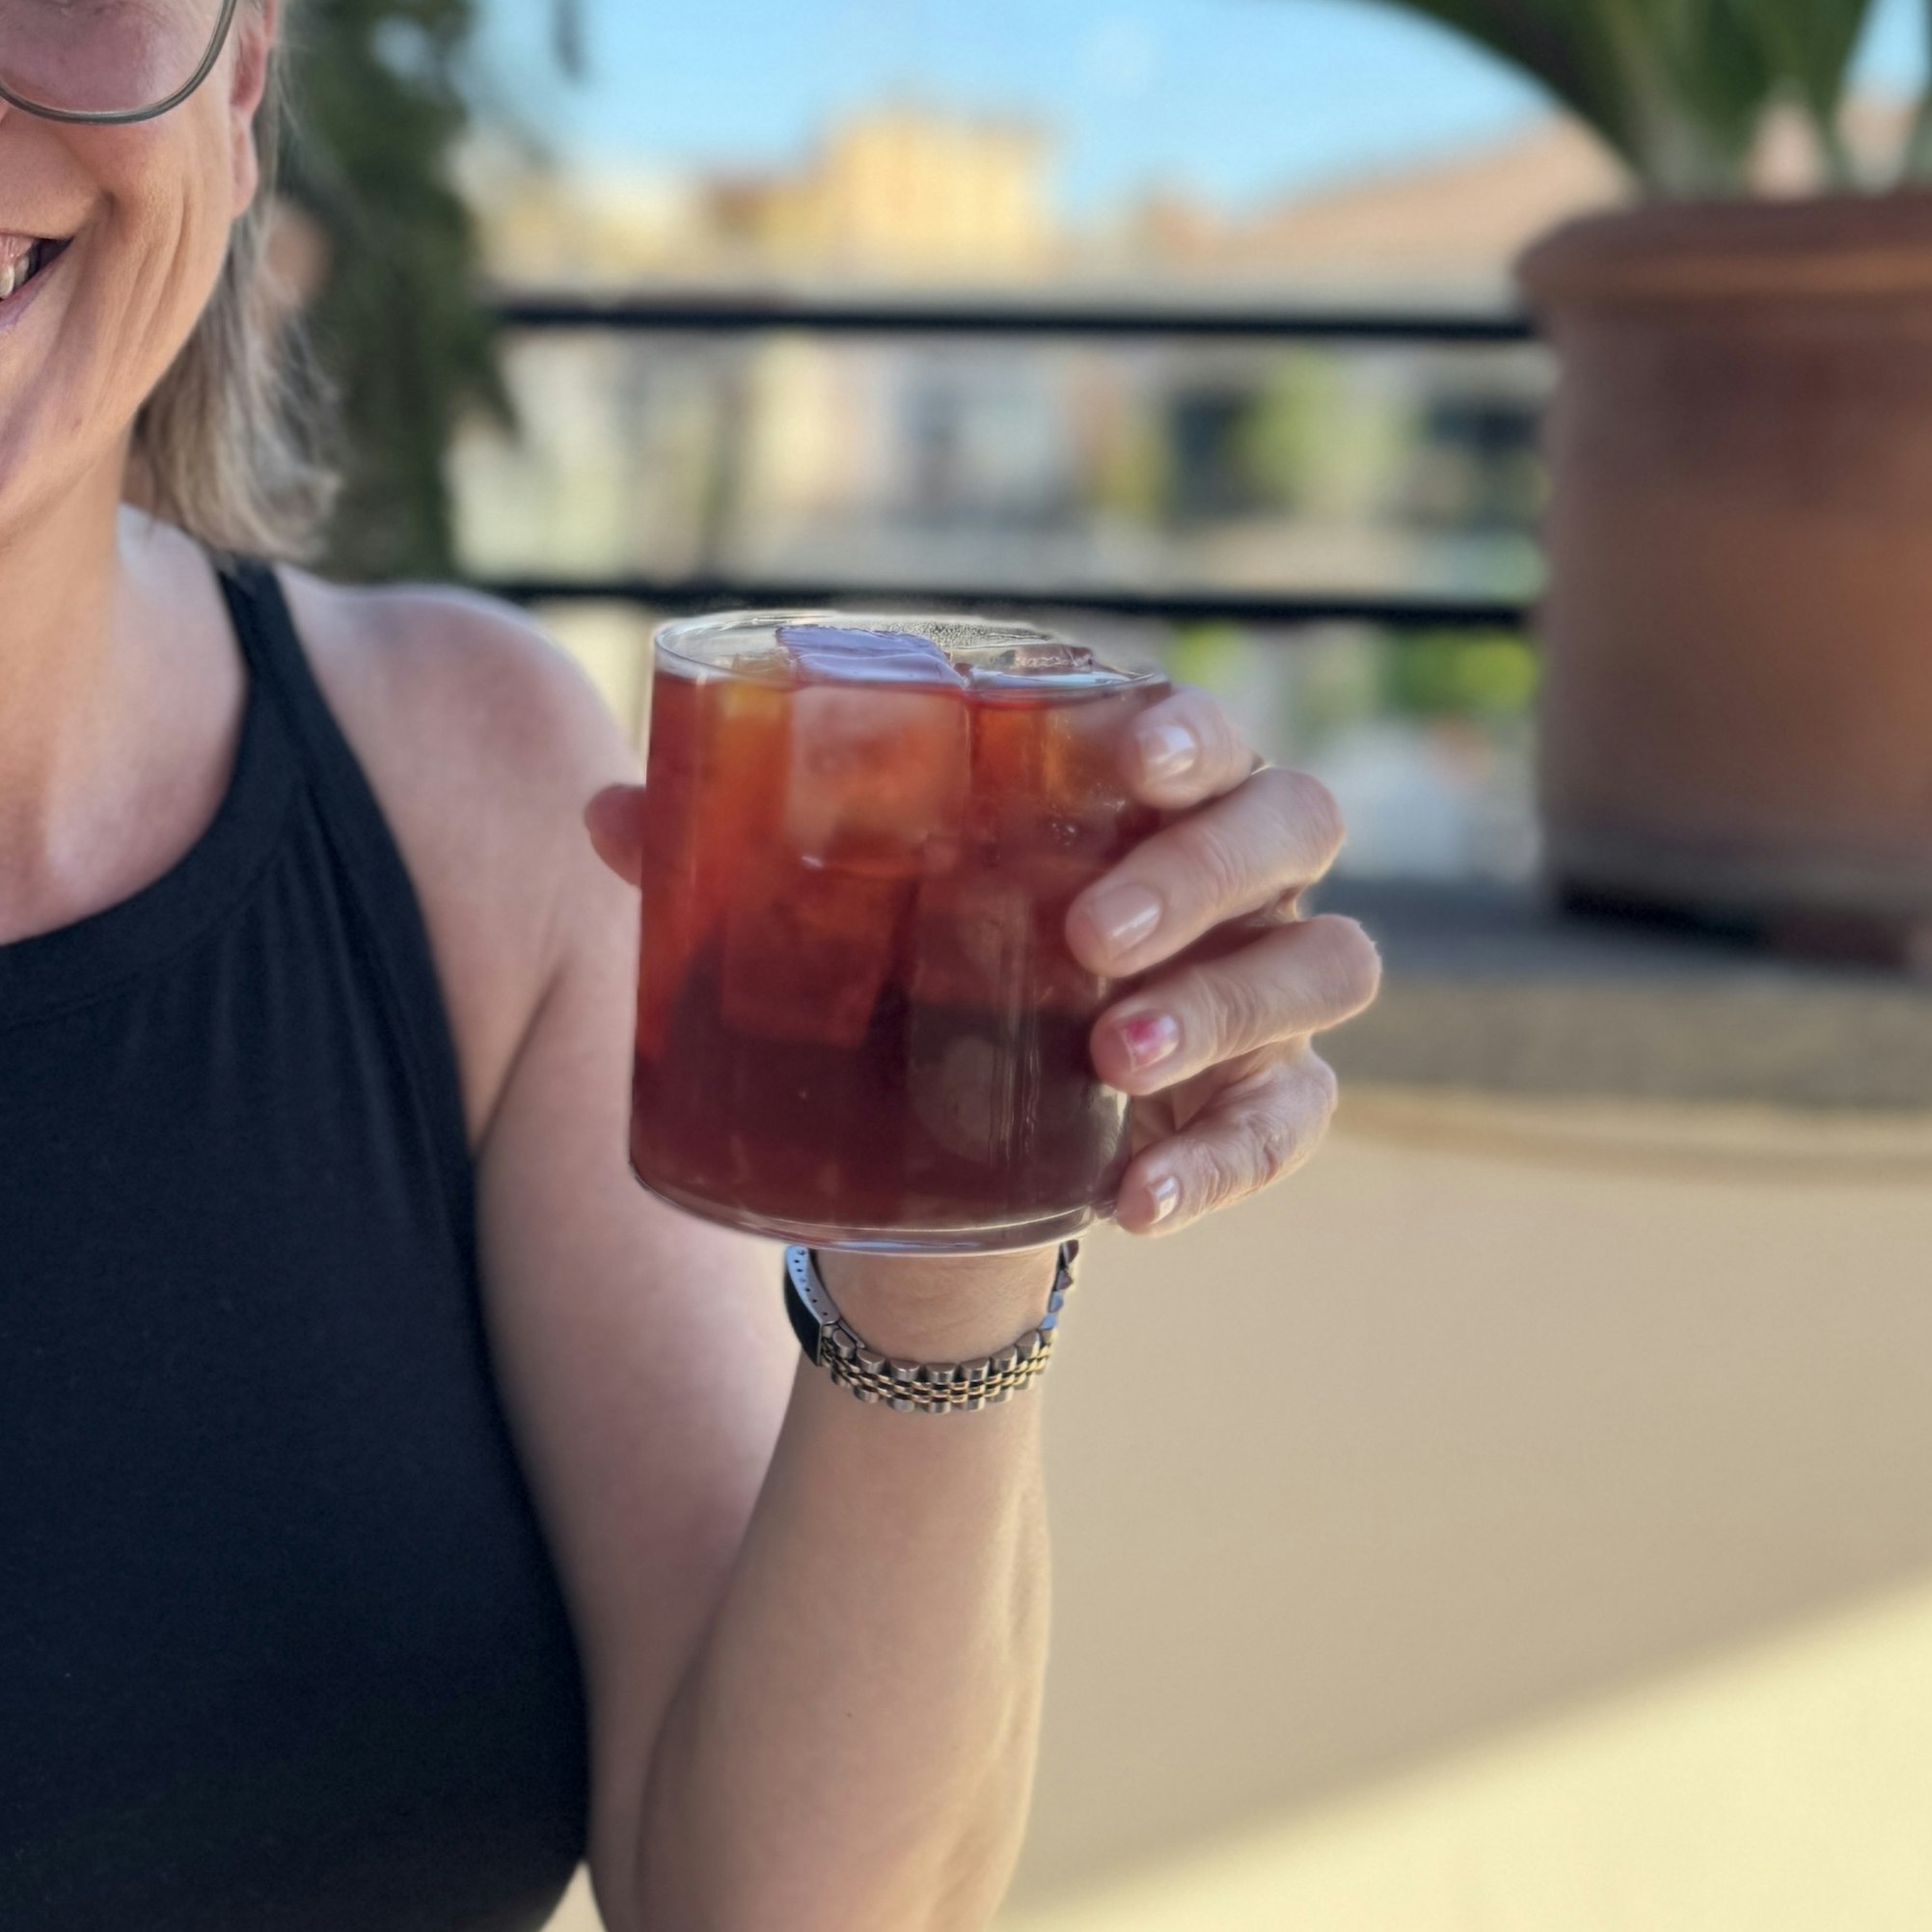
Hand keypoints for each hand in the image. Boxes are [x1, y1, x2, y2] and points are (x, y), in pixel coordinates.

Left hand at [585, 683, 1377, 1245]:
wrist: (928, 1160)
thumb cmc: (897, 980)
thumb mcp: (825, 924)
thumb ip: (729, 863)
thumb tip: (608, 812)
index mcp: (1136, 794)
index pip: (1201, 731)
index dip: (1188, 732)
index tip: (1132, 754)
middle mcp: (1230, 877)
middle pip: (1292, 827)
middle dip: (1202, 871)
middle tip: (1086, 937)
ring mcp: (1262, 991)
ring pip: (1323, 965)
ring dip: (1226, 1004)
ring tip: (1112, 1056)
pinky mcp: (1261, 1106)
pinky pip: (1290, 1127)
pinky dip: (1221, 1164)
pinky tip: (1134, 1200)